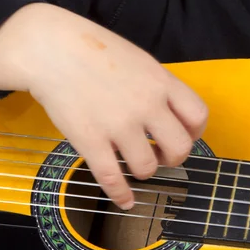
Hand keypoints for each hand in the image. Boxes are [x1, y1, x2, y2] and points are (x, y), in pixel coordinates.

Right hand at [13, 4, 207, 209]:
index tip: (184, 136)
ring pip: (147, 167)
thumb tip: (166, 112)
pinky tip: (124, 200)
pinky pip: (113, 179)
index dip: (195, 132)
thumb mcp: (137, 59)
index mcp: (160, 81)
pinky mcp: (91, 142)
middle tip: (160, 154)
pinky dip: (121, 195)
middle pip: (180, 148)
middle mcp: (146, 105)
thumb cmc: (92, 49)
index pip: (197, 115)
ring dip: (144, 171)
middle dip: (173, 157)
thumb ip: (155, 85)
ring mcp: (119, 125)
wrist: (51, 49)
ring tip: (134, 164)